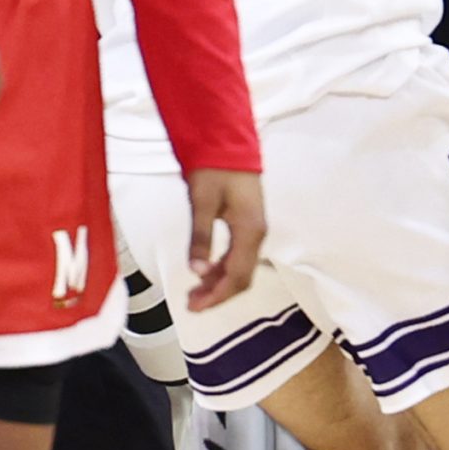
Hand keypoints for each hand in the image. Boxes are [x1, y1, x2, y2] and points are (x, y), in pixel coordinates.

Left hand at [181, 168, 266, 310]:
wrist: (229, 142)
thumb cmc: (216, 168)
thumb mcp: (203, 202)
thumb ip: (201, 237)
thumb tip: (197, 271)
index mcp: (249, 230)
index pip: (236, 276)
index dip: (216, 296)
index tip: (194, 307)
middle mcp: (257, 233)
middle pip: (242, 277)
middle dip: (218, 294)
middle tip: (191, 303)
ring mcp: (255, 229)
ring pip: (241, 268)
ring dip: (219, 283)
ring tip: (195, 292)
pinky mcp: (248, 224)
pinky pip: (239, 256)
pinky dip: (223, 269)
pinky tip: (206, 272)